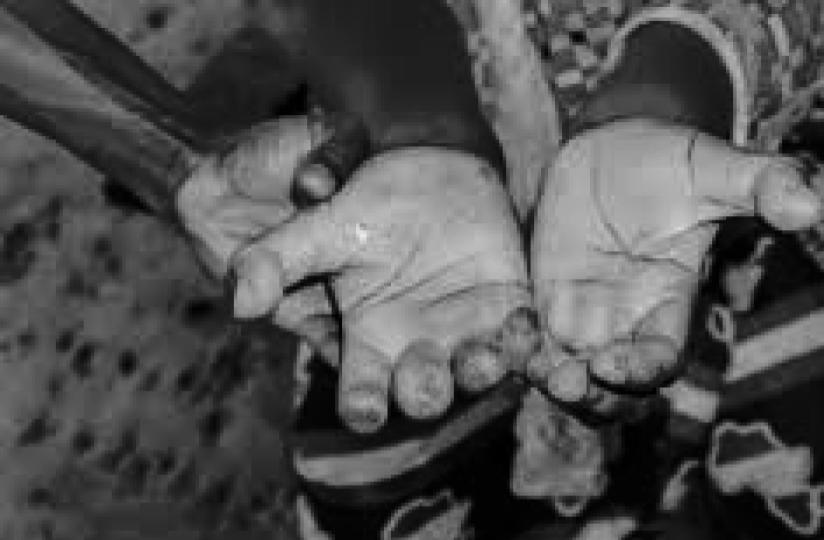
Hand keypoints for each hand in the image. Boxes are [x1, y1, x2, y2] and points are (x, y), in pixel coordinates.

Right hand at [181, 124, 534, 432]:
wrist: (422, 163)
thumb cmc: (360, 202)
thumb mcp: (315, 228)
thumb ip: (276, 260)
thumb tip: (241, 304)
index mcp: (368, 340)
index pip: (364, 392)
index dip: (366, 406)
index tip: (368, 408)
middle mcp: (418, 345)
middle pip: (423, 391)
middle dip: (427, 392)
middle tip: (427, 372)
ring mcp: (465, 327)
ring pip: (476, 370)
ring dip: (483, 372)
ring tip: (485, 356)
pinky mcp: (506, 304)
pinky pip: (520, 335)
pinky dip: (526, 339)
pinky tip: (525, 329)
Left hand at [531, 118, 821, 403]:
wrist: (614, 141)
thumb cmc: (671, 159)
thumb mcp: (715, 168)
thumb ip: (760, 186)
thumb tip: (813, 205)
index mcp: (668, 304)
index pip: (659, 360)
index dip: (639, 373)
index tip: (611, 365)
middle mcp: (624, 320)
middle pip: (611, 388)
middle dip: (591, 397)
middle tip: (564, 382)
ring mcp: (581, 312)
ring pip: (567, 374)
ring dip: (548, 381)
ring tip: (527, 364)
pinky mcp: (543, 297)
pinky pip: (528, 340)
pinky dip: (515, 348)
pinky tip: (502, 335)